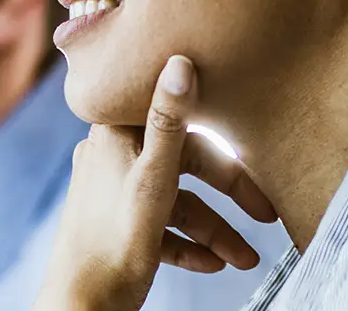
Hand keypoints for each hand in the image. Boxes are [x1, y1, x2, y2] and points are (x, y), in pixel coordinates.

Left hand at [34, 56, 279, 310]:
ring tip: (244, 260)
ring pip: (176, 203)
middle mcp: (111, 157)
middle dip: (226, 198)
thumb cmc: (115, 240)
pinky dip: (187, 245)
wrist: (80, 304)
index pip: (181, 126)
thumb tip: (180, 60)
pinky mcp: (116, 225)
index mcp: (114, 135)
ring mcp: (112, 192)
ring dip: (213, 230)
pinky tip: (212, 265)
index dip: (220, 145)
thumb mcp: (154, 178)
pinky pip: (160, 228)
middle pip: (184, 167)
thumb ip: (170, 121)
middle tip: (266, 215)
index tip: (259, 157)